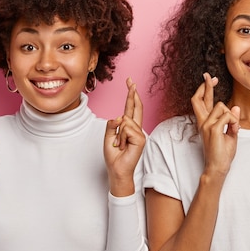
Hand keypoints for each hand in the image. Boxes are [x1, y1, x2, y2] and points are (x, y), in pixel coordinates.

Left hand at [104, 77, 145, 196]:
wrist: (117, 170)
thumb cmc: (113, 156)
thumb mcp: (108, 137)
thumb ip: (112, 125)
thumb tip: (119, 116)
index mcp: (128, 126)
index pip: (130, 108)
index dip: (131, 95)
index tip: (130, 83)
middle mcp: (135, 128)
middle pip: (135, 107)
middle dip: (132, 94)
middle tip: (131, 80)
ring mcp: (139, 133)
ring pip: (125, 120)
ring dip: (118, 134)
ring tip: (119, 145)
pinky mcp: (141, 139)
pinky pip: (126, 128)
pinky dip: (121, 137)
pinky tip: (123, 146)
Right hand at [191, 73, 239, 176]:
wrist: (218, 167)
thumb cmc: (223, 153)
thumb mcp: (230, 133)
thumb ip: (231, 120)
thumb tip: (236, 107)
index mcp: (205, 123)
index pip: (200, 102)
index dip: (204, 89)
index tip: (209, 79)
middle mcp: (202, 122)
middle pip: (199, 99)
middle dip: (205, 86)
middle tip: (209, 76)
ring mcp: (206, 125)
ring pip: (221, 106)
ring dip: (231, 115)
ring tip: (233, 128)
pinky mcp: (213, 129)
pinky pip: (228, 116)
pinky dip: (234, 122)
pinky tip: (234, 131)